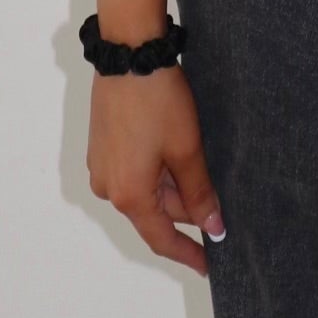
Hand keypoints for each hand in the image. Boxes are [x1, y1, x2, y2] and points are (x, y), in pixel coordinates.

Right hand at [86, 64, 225, 275]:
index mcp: (129, 196)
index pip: (162, 239)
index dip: (188, 253)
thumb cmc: (159, 102)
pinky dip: (155, 172)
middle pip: (153, 213)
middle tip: (216, 204)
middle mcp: (108, 189)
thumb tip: (212, 228)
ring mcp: (100, 167)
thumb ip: (199, 193)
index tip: (209, 264)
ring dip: (170, 188)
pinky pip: (131, 173)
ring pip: (143, 190)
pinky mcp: (100, 147)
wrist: (128, 53)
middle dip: (184, 210)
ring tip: (199, 172)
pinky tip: (176, 155)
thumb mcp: (186, 149)